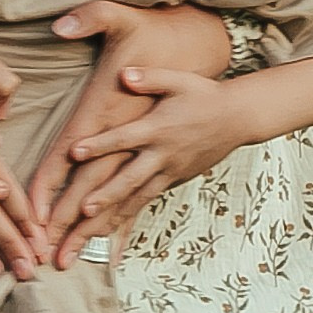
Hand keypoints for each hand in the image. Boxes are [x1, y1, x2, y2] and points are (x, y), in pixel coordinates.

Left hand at [48, 68, 252, 263]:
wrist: (237, 119)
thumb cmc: (205, 95)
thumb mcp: (180, 80)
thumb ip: (151, 77)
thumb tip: (125, 74)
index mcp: (158, 128)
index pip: (124, 138)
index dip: (99, 144)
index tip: (74, 152)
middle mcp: (161, 155)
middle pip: (129, 179)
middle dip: (106, 196)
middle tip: (82, 211)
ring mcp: (168, 171)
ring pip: (137, 199)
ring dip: (112, 218)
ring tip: (89, 236)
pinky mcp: (173, 180)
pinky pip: (146, 202)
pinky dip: (127, 220)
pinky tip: (109, 238)